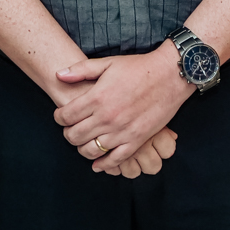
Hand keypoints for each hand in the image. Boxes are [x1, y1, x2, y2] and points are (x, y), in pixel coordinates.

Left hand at [53, 43, 193, 171]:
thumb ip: (81, 70)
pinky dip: (103, 165)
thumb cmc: (139, 68)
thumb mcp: (108, 64)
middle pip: (74, 135)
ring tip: (83, 142)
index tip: (61, 116)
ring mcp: (122, 131)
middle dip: (68, 133)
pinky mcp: (136, 140)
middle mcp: (106, 117)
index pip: (66, 116)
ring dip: (81, 148)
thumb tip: (59, 75)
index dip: (59, 117)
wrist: (169, 76)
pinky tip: (97, 164)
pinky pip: (115, 160)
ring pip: (90, 150)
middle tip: (70, 129)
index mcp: (97, 97)